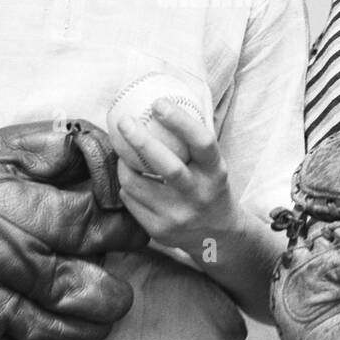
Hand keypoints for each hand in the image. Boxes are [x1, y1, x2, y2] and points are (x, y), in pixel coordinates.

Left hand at [114, 99, 234, 259]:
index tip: (159, 103)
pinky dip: (127, 186)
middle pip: (166, 165)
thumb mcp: (213, 165)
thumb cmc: (210, 188)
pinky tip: (131, 179)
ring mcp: (178, 215)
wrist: (218, 236)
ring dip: (124, 164)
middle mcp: (198, 195)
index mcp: (216, 173)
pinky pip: (131, 201)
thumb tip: (162, 102)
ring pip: (138, 184)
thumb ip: (194, 141)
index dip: (180, 121)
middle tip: (124, 121)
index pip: (201, 142)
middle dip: (140, 140)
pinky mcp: (159, 231)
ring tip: (122, 152)